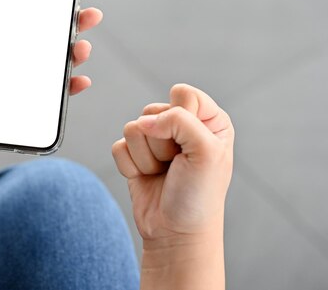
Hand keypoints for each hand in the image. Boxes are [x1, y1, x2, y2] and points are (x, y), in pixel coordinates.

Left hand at [0, 0, 102, 155]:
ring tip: (81, 50)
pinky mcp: (19, 100)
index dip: (49, 3)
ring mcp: (15, 77)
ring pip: (54, 63)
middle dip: (74, 25)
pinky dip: (68, 87)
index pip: (26, 13)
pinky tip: (78, 81)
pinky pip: (50, 93)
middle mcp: (7, 53)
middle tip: (89, 17)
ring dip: (75, 54)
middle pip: (48, 36)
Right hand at [112, 84, 233, 241]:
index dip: (181, 116)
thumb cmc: (198, 196)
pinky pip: (118, 146)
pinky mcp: (135, 155)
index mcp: (209, 120)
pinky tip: (148, 178)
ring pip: (133, 128)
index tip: (190, 144)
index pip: (183, 94)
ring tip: (164, 173)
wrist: (176, 233)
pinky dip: (131, 167)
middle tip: (177, 165)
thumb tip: (144, 121)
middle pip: (153, 110)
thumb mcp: (205, 152)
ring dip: (147, 157)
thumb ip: (179, 121)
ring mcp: (157, 140)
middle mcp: (182, 126)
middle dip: (162, 142)